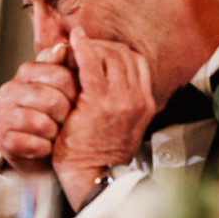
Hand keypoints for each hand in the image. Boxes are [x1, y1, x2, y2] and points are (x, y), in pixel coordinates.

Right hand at [0, 42, 77, 172]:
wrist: (29, 141)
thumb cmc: (51, 111)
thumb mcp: (61, 87)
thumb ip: (64, 67)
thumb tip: (64, 47)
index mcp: (27, 72)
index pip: (61, 75)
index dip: (76, 93)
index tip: (77, 102)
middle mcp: (10, 89)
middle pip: (52, 100)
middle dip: (65, 116)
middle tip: (66, 122)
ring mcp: (1, 114)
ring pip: (39, 123)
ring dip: (53, 133)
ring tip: (55, 135)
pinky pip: (28, 143)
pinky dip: (41, 149)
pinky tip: (44, 147)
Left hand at [51, 28, 155, 206]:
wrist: (95, 176)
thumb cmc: (99, 154)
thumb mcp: (122, 125)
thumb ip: (120, 101)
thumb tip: (106, 78)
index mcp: (145, 103)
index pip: (136, 62)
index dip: (116, 51)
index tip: (99, 50)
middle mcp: (137, 99)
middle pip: (124, 55)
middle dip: (103, 45)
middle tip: (83, 45)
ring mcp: (121, 100)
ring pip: (110, 56)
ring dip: (91, 46)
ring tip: (75, 46)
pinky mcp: (99, 102)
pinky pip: (91, 64)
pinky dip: (82, 48)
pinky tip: (72, 41)